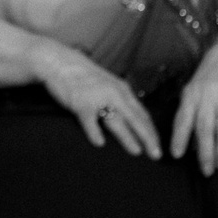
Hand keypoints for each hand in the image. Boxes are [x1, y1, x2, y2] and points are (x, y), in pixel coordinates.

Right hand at [34, 42, 160, 157]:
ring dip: (128, 138)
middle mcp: (114, 94)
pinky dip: (95, 133)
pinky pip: (90, 122)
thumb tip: (129, 117)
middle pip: (135, 120)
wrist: (60, 62)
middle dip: (147, 138)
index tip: (157, 146)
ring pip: (116, 122)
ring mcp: (98, 99)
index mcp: (122, 90)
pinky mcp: (81, 104)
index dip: (151, 132)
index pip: (142, 114)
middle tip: (156, 155)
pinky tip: (99, 144)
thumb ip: (118, 98)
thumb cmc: (83, 75)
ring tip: (137, 152)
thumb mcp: (107, 84)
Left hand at [170, 35, 217, 173]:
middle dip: (204, 152)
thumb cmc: (211, 76)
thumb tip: (189, 143)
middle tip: (206, 171)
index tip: (176, 156)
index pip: (182, 119)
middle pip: (204, 128)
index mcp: (191, 95)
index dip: (179, 138)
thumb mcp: (195, 89)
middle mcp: (207, 96)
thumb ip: (191, 112)